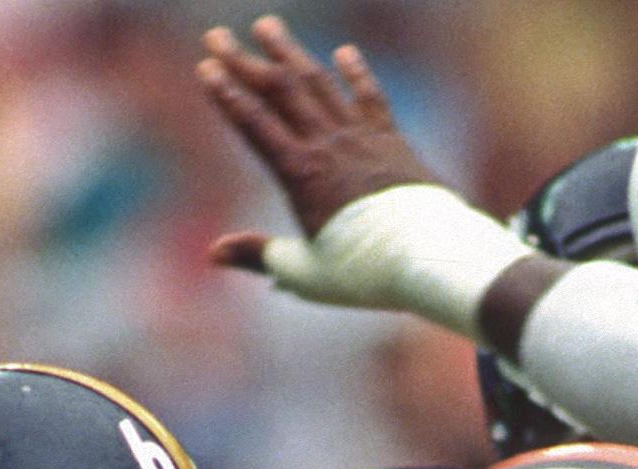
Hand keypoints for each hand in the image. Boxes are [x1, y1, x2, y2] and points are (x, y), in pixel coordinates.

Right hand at [198, 16, 438, 270]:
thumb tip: (212, 254)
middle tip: (217, 35)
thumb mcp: (305, 273)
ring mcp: (362, 137)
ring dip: (289, 52)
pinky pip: (371, 99)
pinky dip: (356, 74)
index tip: (206, 69)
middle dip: (244, 62)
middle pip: (280, 92)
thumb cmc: (367, 273)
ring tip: (267, 25)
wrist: (432, 257)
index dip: (227, 96)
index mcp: (301, 175)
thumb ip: (258, 256)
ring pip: (319, 83)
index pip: (255, 125)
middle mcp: (328, 145)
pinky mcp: (393, 141)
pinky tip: (344, 53)